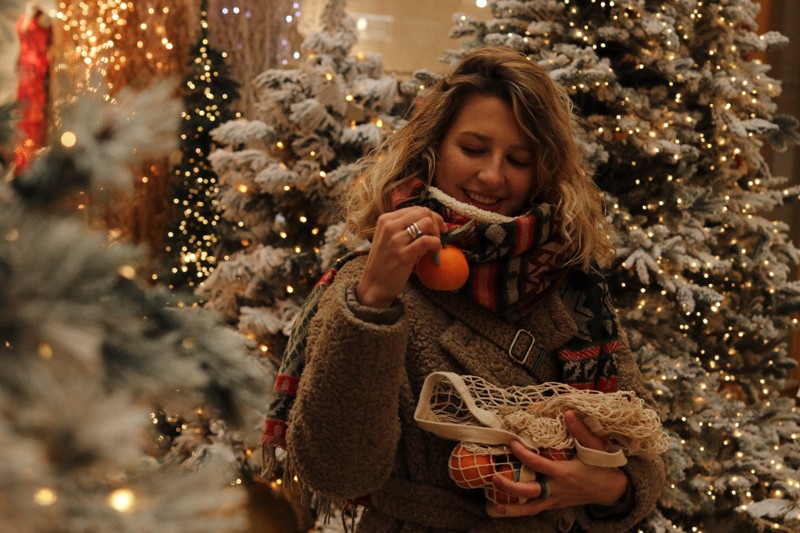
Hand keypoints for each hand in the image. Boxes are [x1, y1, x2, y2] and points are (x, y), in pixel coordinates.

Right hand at [356, 206, 446, 307]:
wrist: (374, 285)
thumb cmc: (384, 262)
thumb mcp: (388, 238)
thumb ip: (402, 227)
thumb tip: (429, 220)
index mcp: (385, 219)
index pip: (416, 208)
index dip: (432, 216)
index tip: (438, 228)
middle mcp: (389, 226)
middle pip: (424, 212)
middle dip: (437, 222)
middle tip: (440, 236)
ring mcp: (395, 240)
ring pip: (427, 223)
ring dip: (437, 234)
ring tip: (434, 246)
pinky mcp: (403, 255)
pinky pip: (427, 240)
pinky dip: (436, 244)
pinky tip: (433, 252)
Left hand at [491, 410, 627, 516]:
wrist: (614, 491)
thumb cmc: (603, 467)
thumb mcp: (595, 446)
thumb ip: (580, 431)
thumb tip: (568, 413)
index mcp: (563, 473)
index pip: (536, 463)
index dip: (522, 453)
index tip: (511, 442)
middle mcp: (557, 488)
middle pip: (528, 492)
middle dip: (509, 487)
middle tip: (494, 477)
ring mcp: (557, 499)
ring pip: (531, 508)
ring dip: (513, 509)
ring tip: (496, 507)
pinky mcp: (557, 504)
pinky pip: (538, 509)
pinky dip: (524, 509)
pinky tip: (511, 507)